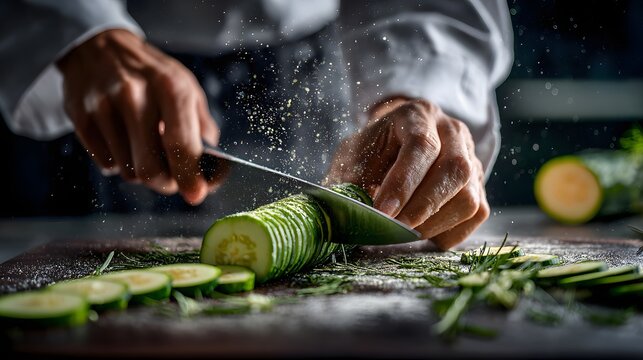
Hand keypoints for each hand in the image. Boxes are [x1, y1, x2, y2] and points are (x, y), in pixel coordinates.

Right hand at [57, 29, 218, 204]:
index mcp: (170, 87)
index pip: (181, 144)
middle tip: (171, 179)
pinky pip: (106, 164)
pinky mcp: (81, 117)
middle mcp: (135, 95)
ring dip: (142, 172)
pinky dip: (120, 164)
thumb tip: (212, 171)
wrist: (101, 47)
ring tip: (145, 150)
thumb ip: (202, 128)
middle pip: (149, 168)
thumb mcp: (187, 88)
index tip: (195, 194)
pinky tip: (124, 142)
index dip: (190, 176)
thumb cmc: (153, 74)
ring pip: (127, 171)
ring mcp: (103, 106)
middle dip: (165, 183)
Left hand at [325, 98, 488, 248]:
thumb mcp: (352, 159)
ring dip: (434, 223)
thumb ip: (353, 183)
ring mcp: (471, 158)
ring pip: (469, 197)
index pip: (421, 145)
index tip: (383, 211)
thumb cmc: (370, 154)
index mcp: (417, 115)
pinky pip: (476, 215)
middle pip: (455, 170)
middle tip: (395, 227)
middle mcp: (452, 131)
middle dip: (423, 207)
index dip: (403, 183)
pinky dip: (448, 232)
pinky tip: (422, 230)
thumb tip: (364, 215)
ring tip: (405, 230)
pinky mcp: (478, 185)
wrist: (389, 148)